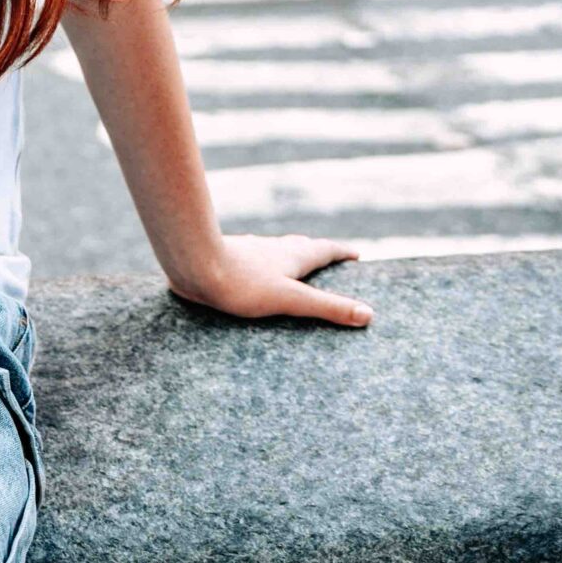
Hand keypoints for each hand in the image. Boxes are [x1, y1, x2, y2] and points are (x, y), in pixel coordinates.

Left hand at [168, 233, 373, 327]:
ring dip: (289, 258)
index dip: (341, 253)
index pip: (325, 250)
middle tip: (330, 260)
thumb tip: (368, 314)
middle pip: (302, 248)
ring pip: (277, 252)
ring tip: (294, 269)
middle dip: (318, 255)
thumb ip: (327, 307)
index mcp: (293, 255)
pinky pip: (255, 261)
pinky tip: (254, 273)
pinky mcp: (231, 260)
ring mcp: (252, 252)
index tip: (356, 255)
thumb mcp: (291, 299)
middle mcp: (274, 249)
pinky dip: (265, 266)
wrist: (193, 264)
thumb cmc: (242, 282)